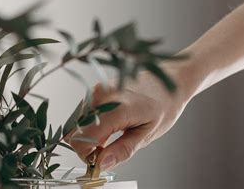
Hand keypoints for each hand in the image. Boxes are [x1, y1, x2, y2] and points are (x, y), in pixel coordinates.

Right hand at [66, 63, 193, 170]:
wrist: (169, 79)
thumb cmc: (164, 105)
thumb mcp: (147, 134)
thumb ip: (122, 150)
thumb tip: (101, 164)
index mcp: (116, 108)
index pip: (81, 139)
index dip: (87, 155)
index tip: (101, 160)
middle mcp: (101, 96)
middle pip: (74, 132)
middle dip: (87, 147)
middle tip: (107, 150)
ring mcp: (96, 90)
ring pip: (77, 124)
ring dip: (89, 135)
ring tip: (113, 135)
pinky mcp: (95, 89)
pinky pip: (83, 114)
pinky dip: (91, 125)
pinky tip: (109, 125)